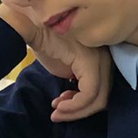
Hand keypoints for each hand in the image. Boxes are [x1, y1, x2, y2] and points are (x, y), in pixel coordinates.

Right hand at [0, 4, 110, 121]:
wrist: (30, 24)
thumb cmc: (45, 41)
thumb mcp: (65, 65)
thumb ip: (76, 79)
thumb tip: (77, 97)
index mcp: (103, 56)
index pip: (102, 89)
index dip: (82, 105)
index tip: (61, 104)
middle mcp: (107, 57)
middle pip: (103, 95)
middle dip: (79, 110)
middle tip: (58, 113)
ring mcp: (101, 58)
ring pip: (98, 98)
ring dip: (75, 111)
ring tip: (57, 111)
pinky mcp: (91, 62)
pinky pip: (89, 94)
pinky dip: (74, 106)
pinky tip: (58, 106)